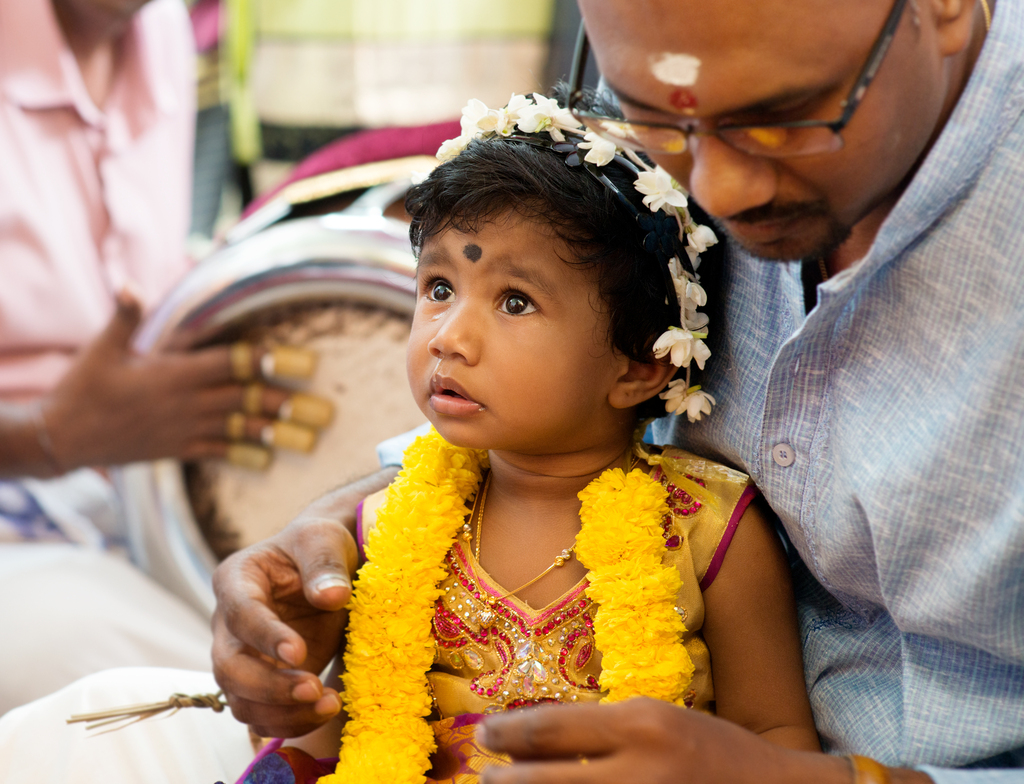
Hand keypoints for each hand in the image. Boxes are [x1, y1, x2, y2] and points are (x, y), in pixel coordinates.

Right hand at [39, 289, 325, 469]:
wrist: (61, 437)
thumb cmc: (83, 387)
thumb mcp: (103, 348)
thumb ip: (125, 317)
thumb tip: (129, 286)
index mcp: (172, 373)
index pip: (227, 363)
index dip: (262, 361)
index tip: (296, 360)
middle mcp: (185, 402)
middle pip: (245, 398)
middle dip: (284, 401)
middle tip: (322, 407)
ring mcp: (183, 428)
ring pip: (238, 429)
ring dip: (275, 433)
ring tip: (308, 438)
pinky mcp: (176, 449)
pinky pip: (216, 452)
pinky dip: (242, 455)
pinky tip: (268, 460)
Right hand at [211, 468, 395, 737]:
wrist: (324, 567)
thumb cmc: (318, 546)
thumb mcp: (324, 540)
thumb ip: (325, 565)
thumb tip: (331, 597)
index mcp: (236, 578)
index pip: (240, 613)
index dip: (266, 637)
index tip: (300, 653)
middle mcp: (228, 622)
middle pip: (229, 667)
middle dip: (269, 686)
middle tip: (314, 689)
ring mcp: (242, 655)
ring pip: (241, 700)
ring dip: (283, 712)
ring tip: (330, 704)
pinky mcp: (262, 680)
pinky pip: (261, 715)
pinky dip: (290, 722)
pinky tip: (326, 710)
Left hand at [477, 698, 852, 783]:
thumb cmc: (712, 750)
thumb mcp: (658, 719)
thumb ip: (603, 729)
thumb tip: (536, 738)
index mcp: (641, 723)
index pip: (553, 728)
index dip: (509, 734)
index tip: (484, 735)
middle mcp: (640, 769)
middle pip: (547, 780)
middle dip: (505, 779)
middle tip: (482, 775)